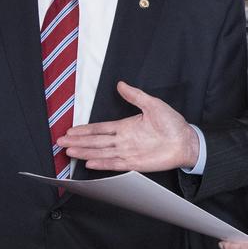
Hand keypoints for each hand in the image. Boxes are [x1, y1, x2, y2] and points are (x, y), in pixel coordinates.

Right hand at [60, 81, 198, 170]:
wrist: (186, 140)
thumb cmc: (172, 123)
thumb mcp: (153, 104)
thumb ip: (135, 96)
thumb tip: (121, 84)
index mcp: (126, 126)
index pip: (100, 128)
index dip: (84, 130)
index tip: (70, 131)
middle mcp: (124, 140)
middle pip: (95, 141)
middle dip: (78, 142)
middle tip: (61, 142)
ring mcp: (128, 152)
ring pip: (101, 152)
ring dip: (85, 152)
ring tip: (69, 151)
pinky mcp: (135, 163)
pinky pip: (115, 164)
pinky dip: (102, 164)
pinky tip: (89, 163)